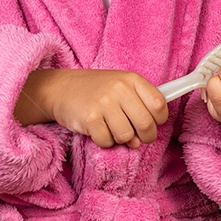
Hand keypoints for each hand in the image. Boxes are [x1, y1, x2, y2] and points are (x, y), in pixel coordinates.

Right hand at [31, 69, 168, 148]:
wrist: (61, 87)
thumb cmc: (96, 90)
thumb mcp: (121, 86)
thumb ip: (139, 105)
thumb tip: (147, 135)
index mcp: (132, 79)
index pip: (159, 104)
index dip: (159, 120)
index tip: (153, 123)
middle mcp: (119, 89)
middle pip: (146, 124)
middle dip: (145, 137)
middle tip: (137, 137)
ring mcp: (104, 103)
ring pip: (127, 136)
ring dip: (121, 139)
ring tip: (112, 129)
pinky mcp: (90, 118)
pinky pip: (107, 141)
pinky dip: (105, 141)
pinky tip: (98, 130)